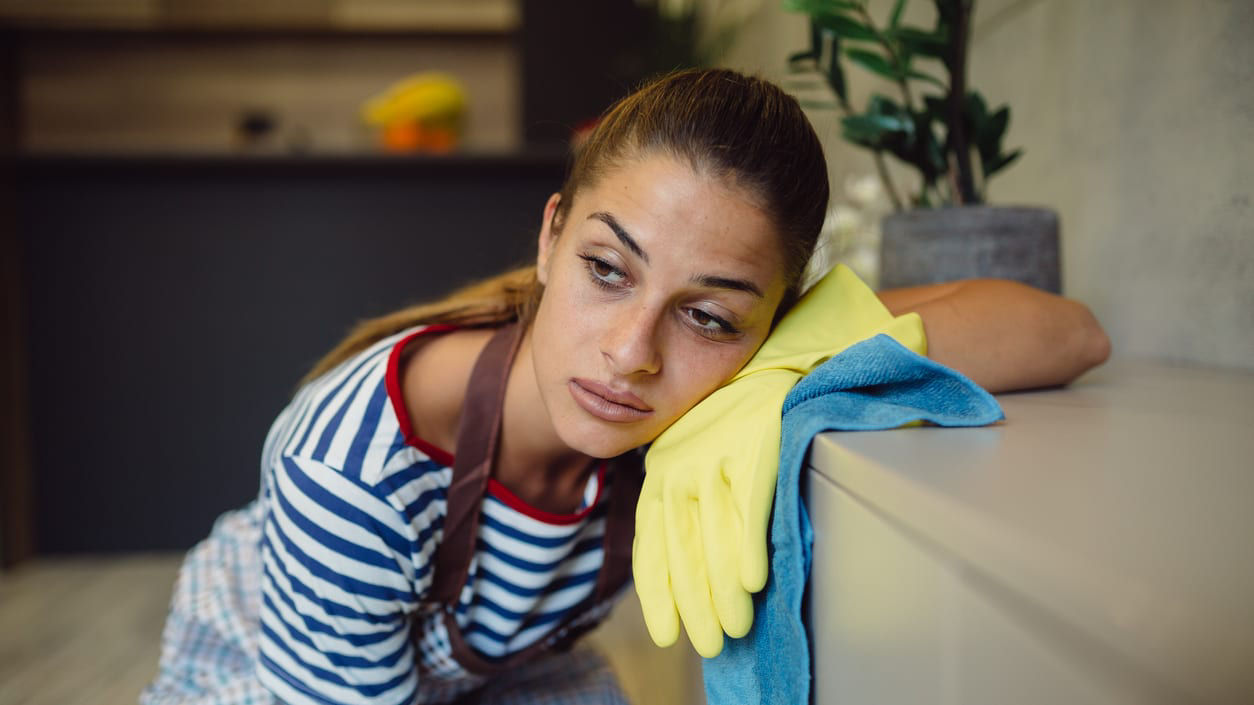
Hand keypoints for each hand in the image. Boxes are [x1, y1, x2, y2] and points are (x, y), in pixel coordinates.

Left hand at [633, 265, 925, 656]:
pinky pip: (749, 499)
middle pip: (682, 542)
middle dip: (692, 598)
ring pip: (715, 530)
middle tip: (704, 643)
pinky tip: (753, 579)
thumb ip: (697, 497)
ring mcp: (718, 449)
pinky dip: (750, 541)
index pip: (655, 533)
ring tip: (730, 626)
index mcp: (669, 462)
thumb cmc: (746, 406)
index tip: (663, 627)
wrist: (784, 351)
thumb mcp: (705, 447)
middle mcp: (685, 458)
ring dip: (722, 584)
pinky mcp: (754, 439)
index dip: (660, 583)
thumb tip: (706, 561)